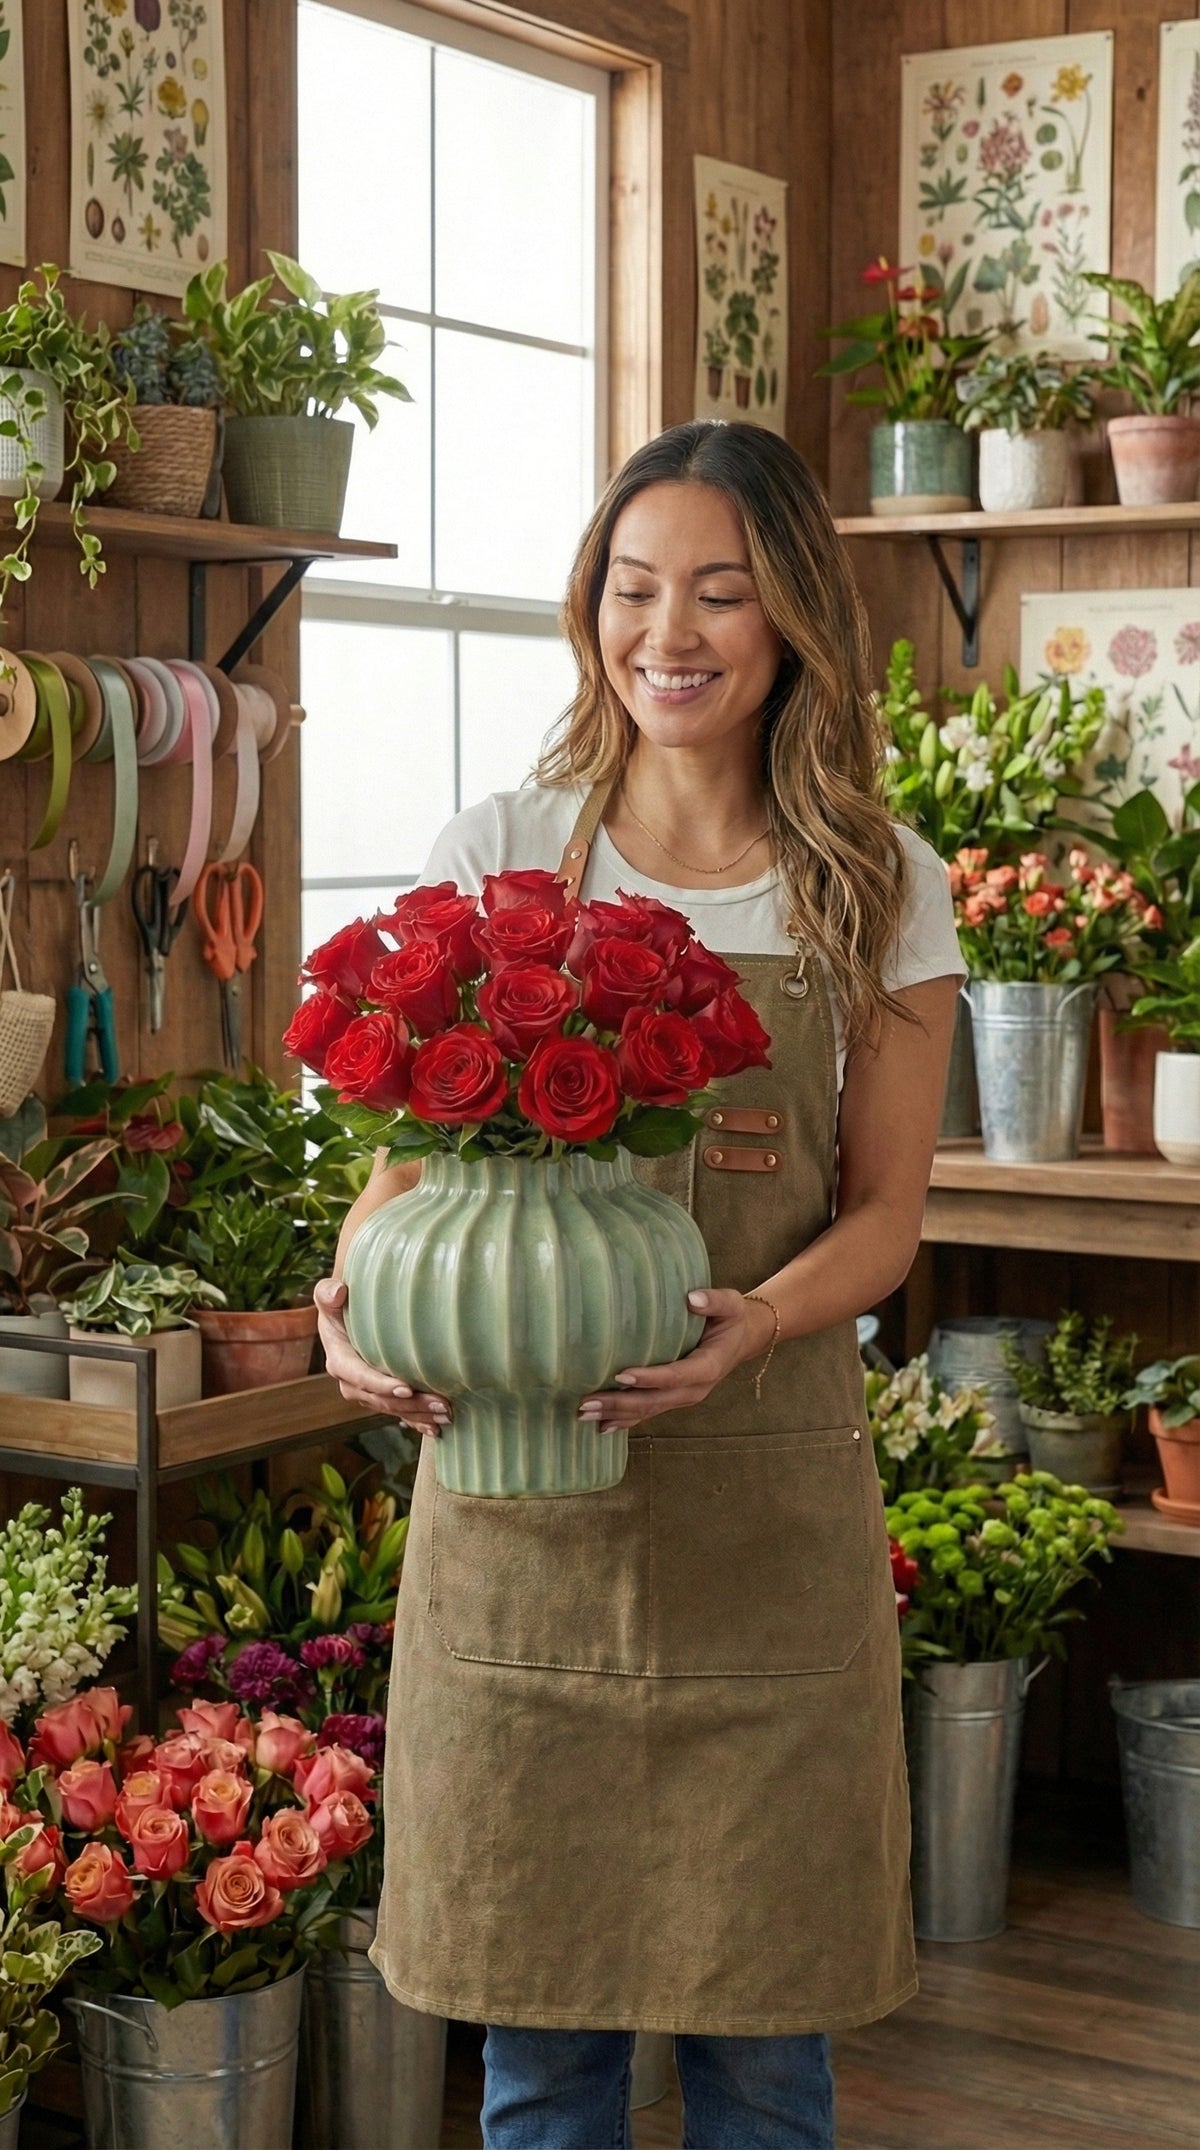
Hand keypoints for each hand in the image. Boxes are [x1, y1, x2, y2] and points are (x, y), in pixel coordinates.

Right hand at [314, 1278, 451, 1436]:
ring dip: (419, 1415)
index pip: (358, 1376)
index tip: (405, 1389)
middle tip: (441, 1404)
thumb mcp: (328, 1296)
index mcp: (339, 1360)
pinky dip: (416, 1423)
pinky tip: (435, 1429)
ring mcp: (367, 1392)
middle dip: (410, 1405)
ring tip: (446, 1415)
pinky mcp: (381, 1396)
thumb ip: (327, 1294)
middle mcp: (351, 1382)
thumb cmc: (342, 1303)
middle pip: (381, 1399)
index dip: (380, 1385)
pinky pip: (398, 1413)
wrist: (349, 1316)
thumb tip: (338, 1292)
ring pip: (393, 1409)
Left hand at [577, 1288, 776, 1431]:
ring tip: (584, 1413)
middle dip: (620, 1404)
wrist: (742, 1339)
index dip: (649, 1378)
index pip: (675, 1376)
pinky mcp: (674, 1399)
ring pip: (647, 1410)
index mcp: (708, 1367)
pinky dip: (625, 1421)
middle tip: (588, 1402)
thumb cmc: (732, 1319)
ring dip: (615, 1414)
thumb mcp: (731, 1304)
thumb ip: (714, 1301)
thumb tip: (692, 1299)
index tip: (621, 1375)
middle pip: (654, 1401)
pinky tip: (602, 1426)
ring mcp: (683, 1397)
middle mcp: (694, 1389)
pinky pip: (648, 1413)